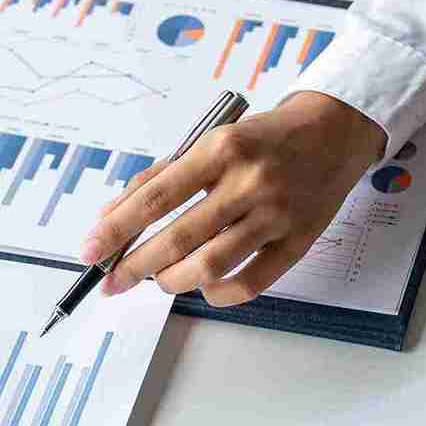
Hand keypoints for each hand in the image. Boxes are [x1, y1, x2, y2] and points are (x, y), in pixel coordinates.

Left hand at [81, 92, 384, 305]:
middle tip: (112, 282)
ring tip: (158, 280)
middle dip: (135, 266)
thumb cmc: (264, 137)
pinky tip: (203, 288)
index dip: (117, 229)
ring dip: (172, 281)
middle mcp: (248, 182)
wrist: (334, 131)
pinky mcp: (298, 242)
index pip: (156, 197)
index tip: (91, 251)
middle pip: (178, 237)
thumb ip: (164, 176)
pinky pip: (251, 284)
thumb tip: (114, 216)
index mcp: (221, 150)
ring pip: (211, 265)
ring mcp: (276, 215)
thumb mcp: (211, 140)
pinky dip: (218, 294)